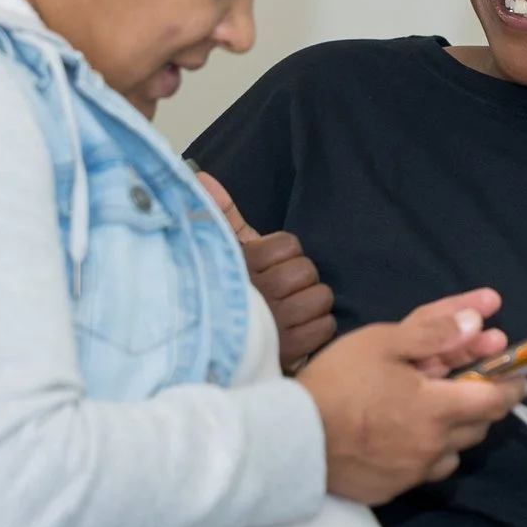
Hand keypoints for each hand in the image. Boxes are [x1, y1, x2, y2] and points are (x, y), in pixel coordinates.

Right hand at [197, 171, 338, 373]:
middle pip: (307, 271)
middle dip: (301, 278)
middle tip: (284, 288)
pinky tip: (301, 328)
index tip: (269, 265)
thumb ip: (220, 214)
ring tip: (293, 309)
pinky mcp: (288, 350)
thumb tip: (202, 176)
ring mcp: (274, 323)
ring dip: (313, 303)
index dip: (285, 253)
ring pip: (320, 298)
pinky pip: (324, 327)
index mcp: (242, 264)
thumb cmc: (228, 291)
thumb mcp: (222, 250)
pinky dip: (319, 327)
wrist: (215, 348)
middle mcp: (259, 293)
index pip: (289, 245)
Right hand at [296, 289, 526, 505]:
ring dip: (455, 431)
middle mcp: (434, 446)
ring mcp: (413, 473)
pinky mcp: (392, 491)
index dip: (512, 387)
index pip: (495, 401)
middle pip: (478, 427)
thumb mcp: (383, 342)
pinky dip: (426, 453)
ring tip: (432, 412)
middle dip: (481, 404)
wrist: (290, 439)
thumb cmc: (337, 383)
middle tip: (468, 385)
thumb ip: (434, 332)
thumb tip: (479, 321)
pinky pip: (424, 471)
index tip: (520, 379)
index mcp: (437, 408)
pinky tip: (404, 438)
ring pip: (453, 452)